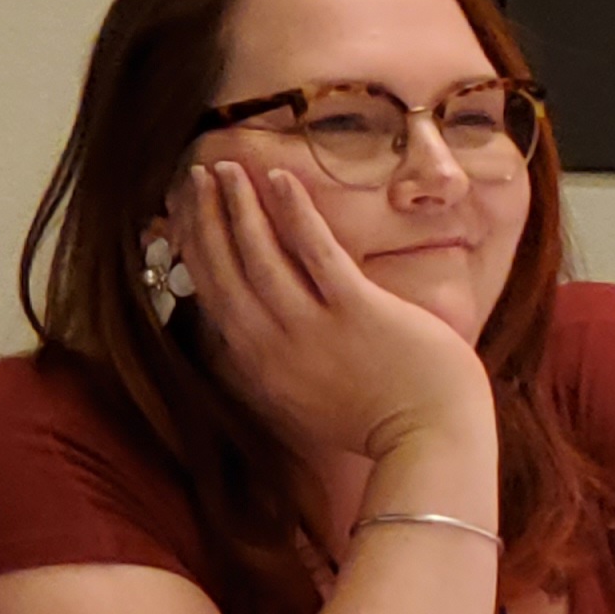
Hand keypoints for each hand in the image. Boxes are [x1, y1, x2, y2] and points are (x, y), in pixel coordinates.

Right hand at [168, 160, 490, 461]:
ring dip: (238, 207)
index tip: (182, 214)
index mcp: (260, 366)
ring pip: (259, 256)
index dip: (194, 250)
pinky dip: (295, 214)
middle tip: (197, 175)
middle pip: (224, 270)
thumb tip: (252, 333)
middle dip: (205, 218)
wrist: (432, 445)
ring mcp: (314, 329)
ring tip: (226, 168)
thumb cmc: (383, 423)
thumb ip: (277, 365)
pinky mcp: (359, 312)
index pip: (213, 296)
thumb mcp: (308, 401)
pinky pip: (317, 253)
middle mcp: (274, 347)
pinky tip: (280, 179)